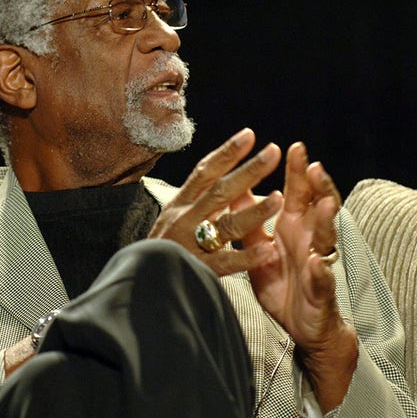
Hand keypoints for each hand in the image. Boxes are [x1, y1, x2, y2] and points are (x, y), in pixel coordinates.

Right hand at [149, 128, 282, 275]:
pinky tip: (267, 250)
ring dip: (254, 212)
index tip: (249, 135)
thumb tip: (226, 177)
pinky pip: (225, 263)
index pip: (205, 172)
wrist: (138, 283)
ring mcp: (189, 245)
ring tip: (279, 198)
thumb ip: (198, 201)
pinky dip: (247, 257)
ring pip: (225, 226)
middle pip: (219, 192)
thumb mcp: (174, 218)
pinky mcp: (196, 270)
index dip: (227, 152)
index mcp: (180, 205)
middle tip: (272, 153)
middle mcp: (183, 220)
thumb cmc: (162, 250)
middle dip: (247, 171)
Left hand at [241, 142, 357, 410]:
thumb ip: (251, 220)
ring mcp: (319, 262)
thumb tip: (235, 189)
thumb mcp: (261, 248)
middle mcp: (311, 239)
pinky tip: (317, 263)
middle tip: (314, 166)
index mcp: (294, 227)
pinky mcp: (320, 289)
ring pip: (326, 237)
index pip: (299, 193)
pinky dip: (320, 271)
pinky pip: (321, 279)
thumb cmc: (282, 282)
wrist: (300, 324)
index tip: (294, 147)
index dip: (298, 172)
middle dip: (319, 187)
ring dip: (326, 221)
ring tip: (323, 204)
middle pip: (319, 207)